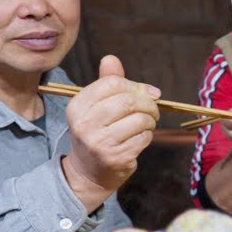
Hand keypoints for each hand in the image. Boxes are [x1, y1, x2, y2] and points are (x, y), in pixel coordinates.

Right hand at [61, 55, 159, 209]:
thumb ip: (106, 82)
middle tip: (153, 110)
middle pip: (128, 101)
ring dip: (150, 120)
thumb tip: (111, 59)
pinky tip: (141, 138)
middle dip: (148, 104)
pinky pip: (143, 138)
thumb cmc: (97, 133)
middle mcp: (85, 123)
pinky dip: (148, 135)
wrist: (88, 172)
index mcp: (78, 106)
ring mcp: (99, 142)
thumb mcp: (95, 107)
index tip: (148, 93)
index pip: (112, 83)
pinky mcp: (115, 157)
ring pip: (139, 120)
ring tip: (147, 124)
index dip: (135, 86)